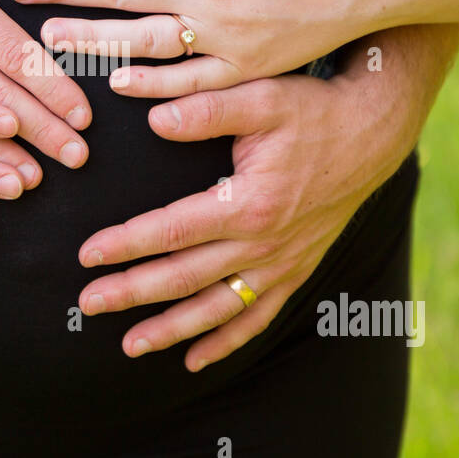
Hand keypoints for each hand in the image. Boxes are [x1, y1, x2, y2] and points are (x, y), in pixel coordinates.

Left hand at [74, 64, 422, 369]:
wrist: (372, 134)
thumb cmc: (313, 111)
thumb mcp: (262, 98)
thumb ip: (207, 110)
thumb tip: (155, 119)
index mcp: (249, 204)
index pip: (172, 231)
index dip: (125, 244)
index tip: (86, 255)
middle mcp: (264, 244)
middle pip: (185, 277)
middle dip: (132, 293)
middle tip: (88, 304)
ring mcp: (281, 264)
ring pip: (216, 309)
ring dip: (171, 330)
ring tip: (129, 345)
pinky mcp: (294, 271)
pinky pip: (256, 318)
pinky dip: (225, 342)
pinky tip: (194, 360)